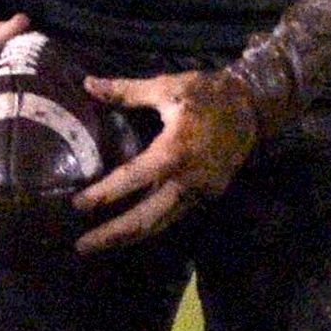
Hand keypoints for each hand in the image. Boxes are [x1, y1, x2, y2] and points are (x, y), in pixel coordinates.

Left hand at [72, 66, 258, 252]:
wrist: (252, 107)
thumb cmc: (207, 94)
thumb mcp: (166, 87)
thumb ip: (126, 92)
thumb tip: (89, 84)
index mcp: (174, 151)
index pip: (131, 180)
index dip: (103, 194)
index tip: (77, 205)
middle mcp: (187, 180)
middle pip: (145, 218)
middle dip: (113, 235)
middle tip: (82, 246)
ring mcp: (200, 192)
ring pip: (160, 224)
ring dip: (130, 237)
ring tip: (100, 245)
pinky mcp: (208, 196)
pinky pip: (174, 216)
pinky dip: (150, 226)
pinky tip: (130, 230)